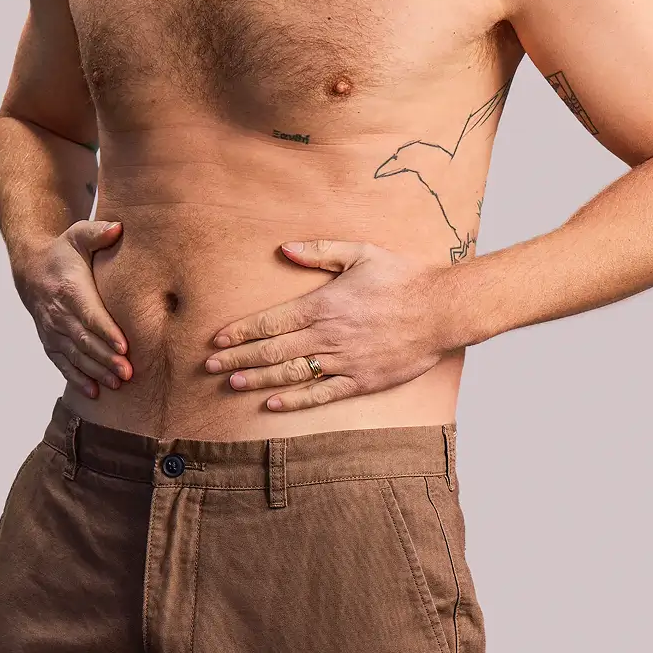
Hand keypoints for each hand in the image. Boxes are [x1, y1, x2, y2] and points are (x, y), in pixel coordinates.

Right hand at [14, 219, 132, 397]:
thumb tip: (119, 228)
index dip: (106, 331)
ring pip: (75, 355)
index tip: (124, 346)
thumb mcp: (78, 235)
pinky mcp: (50, 341)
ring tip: (117, 383)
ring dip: (96, 371)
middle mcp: (57, 313)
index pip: (89, 314)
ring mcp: (52, 330)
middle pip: (84, 340)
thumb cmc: (64, 252)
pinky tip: (93, 392)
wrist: (31, 268)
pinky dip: (77, 378)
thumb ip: (98, 232)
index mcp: (69, 289)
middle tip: (128, 372)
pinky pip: (62, 363)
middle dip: (106, 358)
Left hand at [204, 240, 451, 411]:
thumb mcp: (360, 253)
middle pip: (273, 351)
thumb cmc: (402, 278)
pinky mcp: (361, 380)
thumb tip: (283, 248)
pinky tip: (273, 404)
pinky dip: (295, 401)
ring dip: (259, 379)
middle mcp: (328, 336)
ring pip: (292, 374)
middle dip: (238, 358)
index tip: (217, 339)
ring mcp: (344, 361)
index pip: (270, 322)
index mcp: (323, 305)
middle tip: (210, 366)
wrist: (441, 309)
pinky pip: (321, 394)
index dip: (241, 332)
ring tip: (232, 384)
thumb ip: (319, 252)